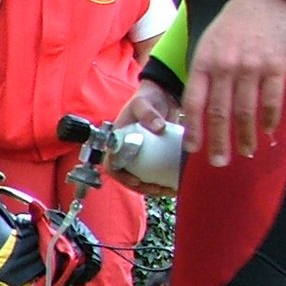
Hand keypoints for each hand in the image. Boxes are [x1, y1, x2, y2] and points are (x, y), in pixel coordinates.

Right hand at [108, 81, 182, 195]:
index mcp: (117, 141)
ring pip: (141, 177)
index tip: (136, 181)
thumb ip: (147, 112)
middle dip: (141, 187)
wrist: (162, 94)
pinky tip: (174, 183)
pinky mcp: (153, 156)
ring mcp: (139, 154)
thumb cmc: (146, 98)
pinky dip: (163, 180)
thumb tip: (157, 127)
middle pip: (127, 176)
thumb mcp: (143, 102)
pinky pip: (155, 172)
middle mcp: (126, 150)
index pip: (111, 164)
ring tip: (168, 190)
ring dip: (153, 187)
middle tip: (158, 189)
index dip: (121, 176)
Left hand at [181, 0, 285, 166]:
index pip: (194, 104)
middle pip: (220, 114)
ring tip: (245, 152)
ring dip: (245, 136)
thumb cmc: (233, 24)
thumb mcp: (206, 45)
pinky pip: (271, 99)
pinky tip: (267, 132)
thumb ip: (203, 76)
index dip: (193, 130)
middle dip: (218, 142)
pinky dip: (269, 119)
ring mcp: (251, 67)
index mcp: (204, 63)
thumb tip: (198, 110)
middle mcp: (225, 67)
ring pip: (246, 111)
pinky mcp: (276, 65)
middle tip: (218, 162)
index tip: (192, 150)